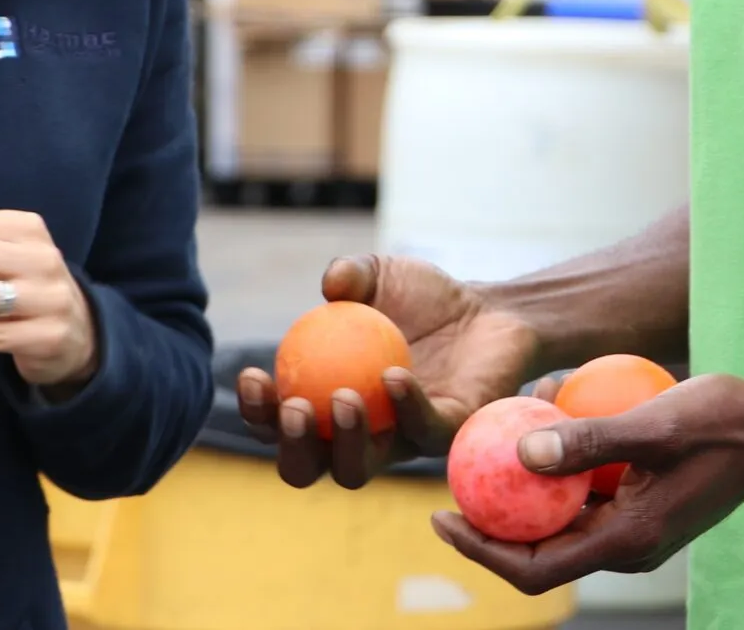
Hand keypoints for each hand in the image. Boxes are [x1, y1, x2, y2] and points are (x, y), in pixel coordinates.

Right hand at [237, 255, 538, 489]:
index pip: (277, 423)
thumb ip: (351, 274)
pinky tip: (394, 376)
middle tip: (294, 407)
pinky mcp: (447, 437)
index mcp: (324, 402)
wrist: (489, 309)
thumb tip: (331, 285)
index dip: (256, 410)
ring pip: (357, 470)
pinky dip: (404, 408)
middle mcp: (356, 435)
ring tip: (342, 397)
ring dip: (343, 441)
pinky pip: (420, 433)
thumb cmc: (422, 298)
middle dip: (290, 447)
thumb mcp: (379, 276)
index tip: (254, 375)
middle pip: (306, 467)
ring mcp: (400, 443)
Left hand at [434, 374, 743, 593]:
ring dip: (527, 483)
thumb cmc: (724, 422)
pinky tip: (548, 412)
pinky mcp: (643, 501)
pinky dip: (561, 464)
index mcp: (629, 541)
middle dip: (491, 519)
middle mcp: (628, 544)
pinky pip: (588, 492)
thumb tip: (522, 451)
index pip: (535, 568)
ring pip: (562, 518)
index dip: (481, 551)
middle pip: (540, 549)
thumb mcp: (654, 423)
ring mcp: (636, 525)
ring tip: (495, 434)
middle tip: (450, 479)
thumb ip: (589, 441)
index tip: (439, 518)